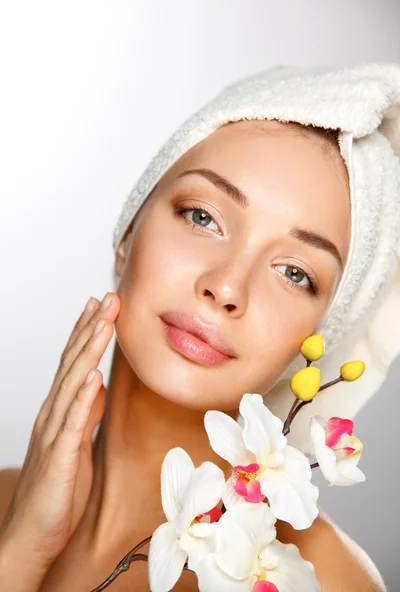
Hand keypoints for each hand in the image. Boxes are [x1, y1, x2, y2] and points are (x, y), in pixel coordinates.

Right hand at [0, 292, 120, 568]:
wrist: (33, 534)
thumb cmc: (57, 491)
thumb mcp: (79, 443)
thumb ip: (86, 413)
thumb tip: (97, 385)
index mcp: (61, 411)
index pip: (74, 363)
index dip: (88, 333)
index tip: (102, 307)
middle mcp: (54, 414)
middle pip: (73, 363)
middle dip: (92, 328)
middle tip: (108, 298)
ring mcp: (55, 432)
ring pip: (72, 382)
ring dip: (88, 350)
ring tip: (103, 322)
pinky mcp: (60, 455)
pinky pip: (73, 421)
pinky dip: (82, 396)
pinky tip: (92, 374)